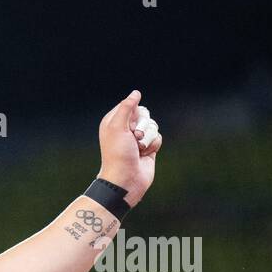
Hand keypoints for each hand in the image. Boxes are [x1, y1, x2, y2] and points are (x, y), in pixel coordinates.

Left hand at [96, 90, 162, 206]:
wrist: (126, 179)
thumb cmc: (118, 154)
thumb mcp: (117, 127)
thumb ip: (126, 107)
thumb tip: (136, 93)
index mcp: (114, 122)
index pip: (131, 106)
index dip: (134, 115)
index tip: (128, 127)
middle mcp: (125, 128)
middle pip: (145, 114)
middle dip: (142, 126)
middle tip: (134, 138)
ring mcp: (137, 138)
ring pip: (153, 125)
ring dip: (148, 138)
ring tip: (138, 149)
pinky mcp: (148, 146)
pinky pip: (158, 137)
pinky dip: (153, 145)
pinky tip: (145, 155)